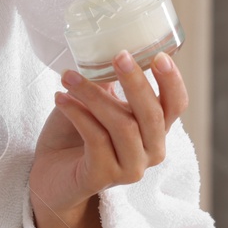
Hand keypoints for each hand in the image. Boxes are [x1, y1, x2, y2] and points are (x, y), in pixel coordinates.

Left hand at [29, 50, 188, 222]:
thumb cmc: (75, 134)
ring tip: (68, 77)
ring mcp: (130, 168)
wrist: (50, 174)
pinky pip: (96, 139)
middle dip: (136, 82)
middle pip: (152, 115)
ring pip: (123, 126)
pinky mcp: (104, 177)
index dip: (172, 81)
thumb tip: (109, 49)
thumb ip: (107, 82)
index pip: (176, 105)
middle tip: (119, 56)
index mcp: (155, 128)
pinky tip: (60, 98)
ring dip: (94, 96)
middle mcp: (150, 151)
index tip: (159, 56)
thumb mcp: (97, 102)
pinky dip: (78, 114)